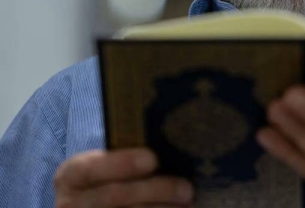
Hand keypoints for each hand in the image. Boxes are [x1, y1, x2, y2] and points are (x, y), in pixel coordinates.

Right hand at [54, 148, 194, 207]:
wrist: (90, 207)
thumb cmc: (107, 180)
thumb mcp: (105, 166)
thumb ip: (126, 158)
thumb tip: (167, 148)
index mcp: (71, 176)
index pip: (91, 168)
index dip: (122, 163)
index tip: (153, 159)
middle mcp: (70, 204)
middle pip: (114, 197)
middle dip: (155, 191)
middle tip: (186, 189)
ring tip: (188, 205)